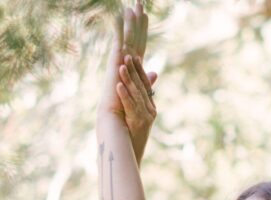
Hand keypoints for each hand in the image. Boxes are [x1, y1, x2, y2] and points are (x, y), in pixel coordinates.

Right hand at [98, 2, 156, 161]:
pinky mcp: (115, 62)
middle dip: (136, 18)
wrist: (115, 118)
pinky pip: (118, 40)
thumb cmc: (126, 108)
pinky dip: (118, 27)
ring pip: (126, 35)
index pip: (140, 43)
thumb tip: (155, 71)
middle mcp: (125, 60)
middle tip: (139, 0)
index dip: (142, 29)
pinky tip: (119, 13)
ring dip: (130, 19)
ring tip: (133, 3)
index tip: (145, 14)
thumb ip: (147, 78)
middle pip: (133, 35)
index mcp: (132, 65)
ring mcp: (119, 60)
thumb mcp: (142, 88)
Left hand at [117, 55, 156, 157]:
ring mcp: (146, 117)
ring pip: (136, 95)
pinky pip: (131, 106)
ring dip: (128, 80)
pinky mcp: (139, 124)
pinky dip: (125, 95)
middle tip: (126, 55)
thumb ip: (140, 101)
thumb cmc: (131, 139)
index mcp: (150, 108)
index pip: (146, 85)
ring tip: (121, 67)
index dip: (139, 70)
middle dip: (134, 70)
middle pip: (141, 87)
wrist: (131, 159)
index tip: (133, 56)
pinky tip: (119, 85)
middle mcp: (150, 111)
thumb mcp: (137, 118)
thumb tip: (144, 86)